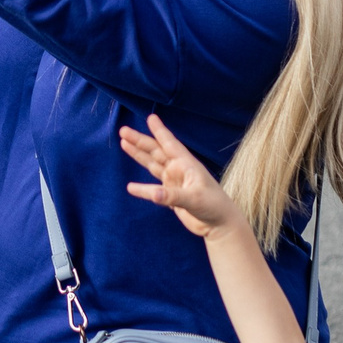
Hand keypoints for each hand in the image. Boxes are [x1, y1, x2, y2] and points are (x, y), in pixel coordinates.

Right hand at [120, 115, 245, 240]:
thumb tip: (153, 194)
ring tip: (124, 144)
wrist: (218, 224)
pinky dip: (142, 188)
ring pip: (153, 165)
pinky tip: (131, 186)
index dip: (160, 131)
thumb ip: (172, 196)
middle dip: (140, 141)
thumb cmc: (213, 206)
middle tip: (123, 131)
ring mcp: (174, 182)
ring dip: (139, 155)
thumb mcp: (194, 198)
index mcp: (186, 164)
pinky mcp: (171, 196)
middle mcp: (179, 170)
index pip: (170, 144)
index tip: (150, 117)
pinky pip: (152, 188)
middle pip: (156, 151)